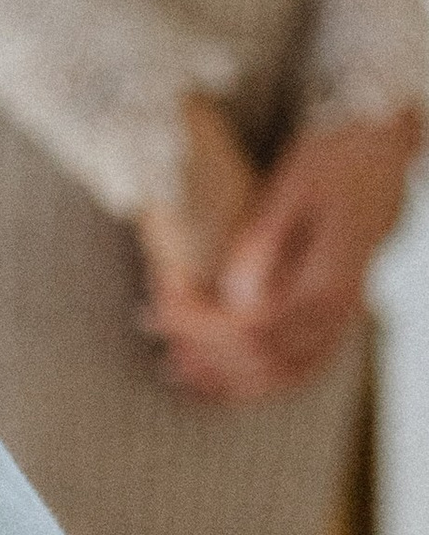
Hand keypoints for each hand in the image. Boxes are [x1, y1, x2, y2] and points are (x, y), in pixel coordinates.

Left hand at [145, 108, 420, 402]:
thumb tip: (233, 295)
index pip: (253, 326)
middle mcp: (338, 311)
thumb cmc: (337, 158)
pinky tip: (221, 379)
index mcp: (328, 280)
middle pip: (262, 356)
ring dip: (226, 376)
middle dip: (201, 347)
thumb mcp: (297, 183)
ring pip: (282, 374)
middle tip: (150, 321)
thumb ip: (266, 239)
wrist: (383, 153)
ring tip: (174, 367)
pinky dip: (257, 380)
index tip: (157, 300)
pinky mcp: (336, 317)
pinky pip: (299, 367)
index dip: (199, 321)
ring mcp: (341, 319)